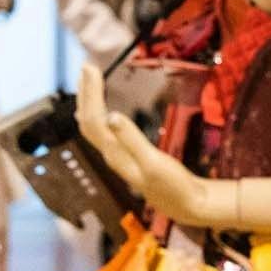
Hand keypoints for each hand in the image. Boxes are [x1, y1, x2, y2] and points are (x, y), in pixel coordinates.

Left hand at [74, 64, 212, 225]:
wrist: (185, 204)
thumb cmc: (172, 184)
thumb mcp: (154, 162)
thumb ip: (132, 139)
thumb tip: (110, 114)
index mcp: (115, 152)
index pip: (93, 118)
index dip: (90, 92)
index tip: (91, 67)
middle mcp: (110, 154)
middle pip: (87, 120)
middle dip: (85, 93)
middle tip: (86, 66)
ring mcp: (117, 156)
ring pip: (92, 127)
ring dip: (88, 102)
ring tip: (88, 82)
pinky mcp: (126, 157)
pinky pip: (102, 133)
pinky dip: (97, 116)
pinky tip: (101, 112)